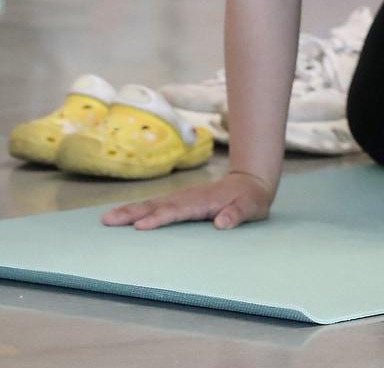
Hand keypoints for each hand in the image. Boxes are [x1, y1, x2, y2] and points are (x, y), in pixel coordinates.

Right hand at [100, 171, 274, 230]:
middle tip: (108, 220)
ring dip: (129, 210)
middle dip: (133, 213)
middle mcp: (187, 198)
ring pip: (152, 204)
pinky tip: (121, 216)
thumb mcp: (251, 207)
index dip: (160, 218)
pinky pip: (154, 205)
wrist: (251, 182)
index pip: (177, 211)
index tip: (140, 226)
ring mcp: (181, 198)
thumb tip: (222, 223)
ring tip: (107, 219)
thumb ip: (238, 214)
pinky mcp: (178, 201)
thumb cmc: (250, 198)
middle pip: (157, 205)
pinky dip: (136, 209)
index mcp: (202, 201)